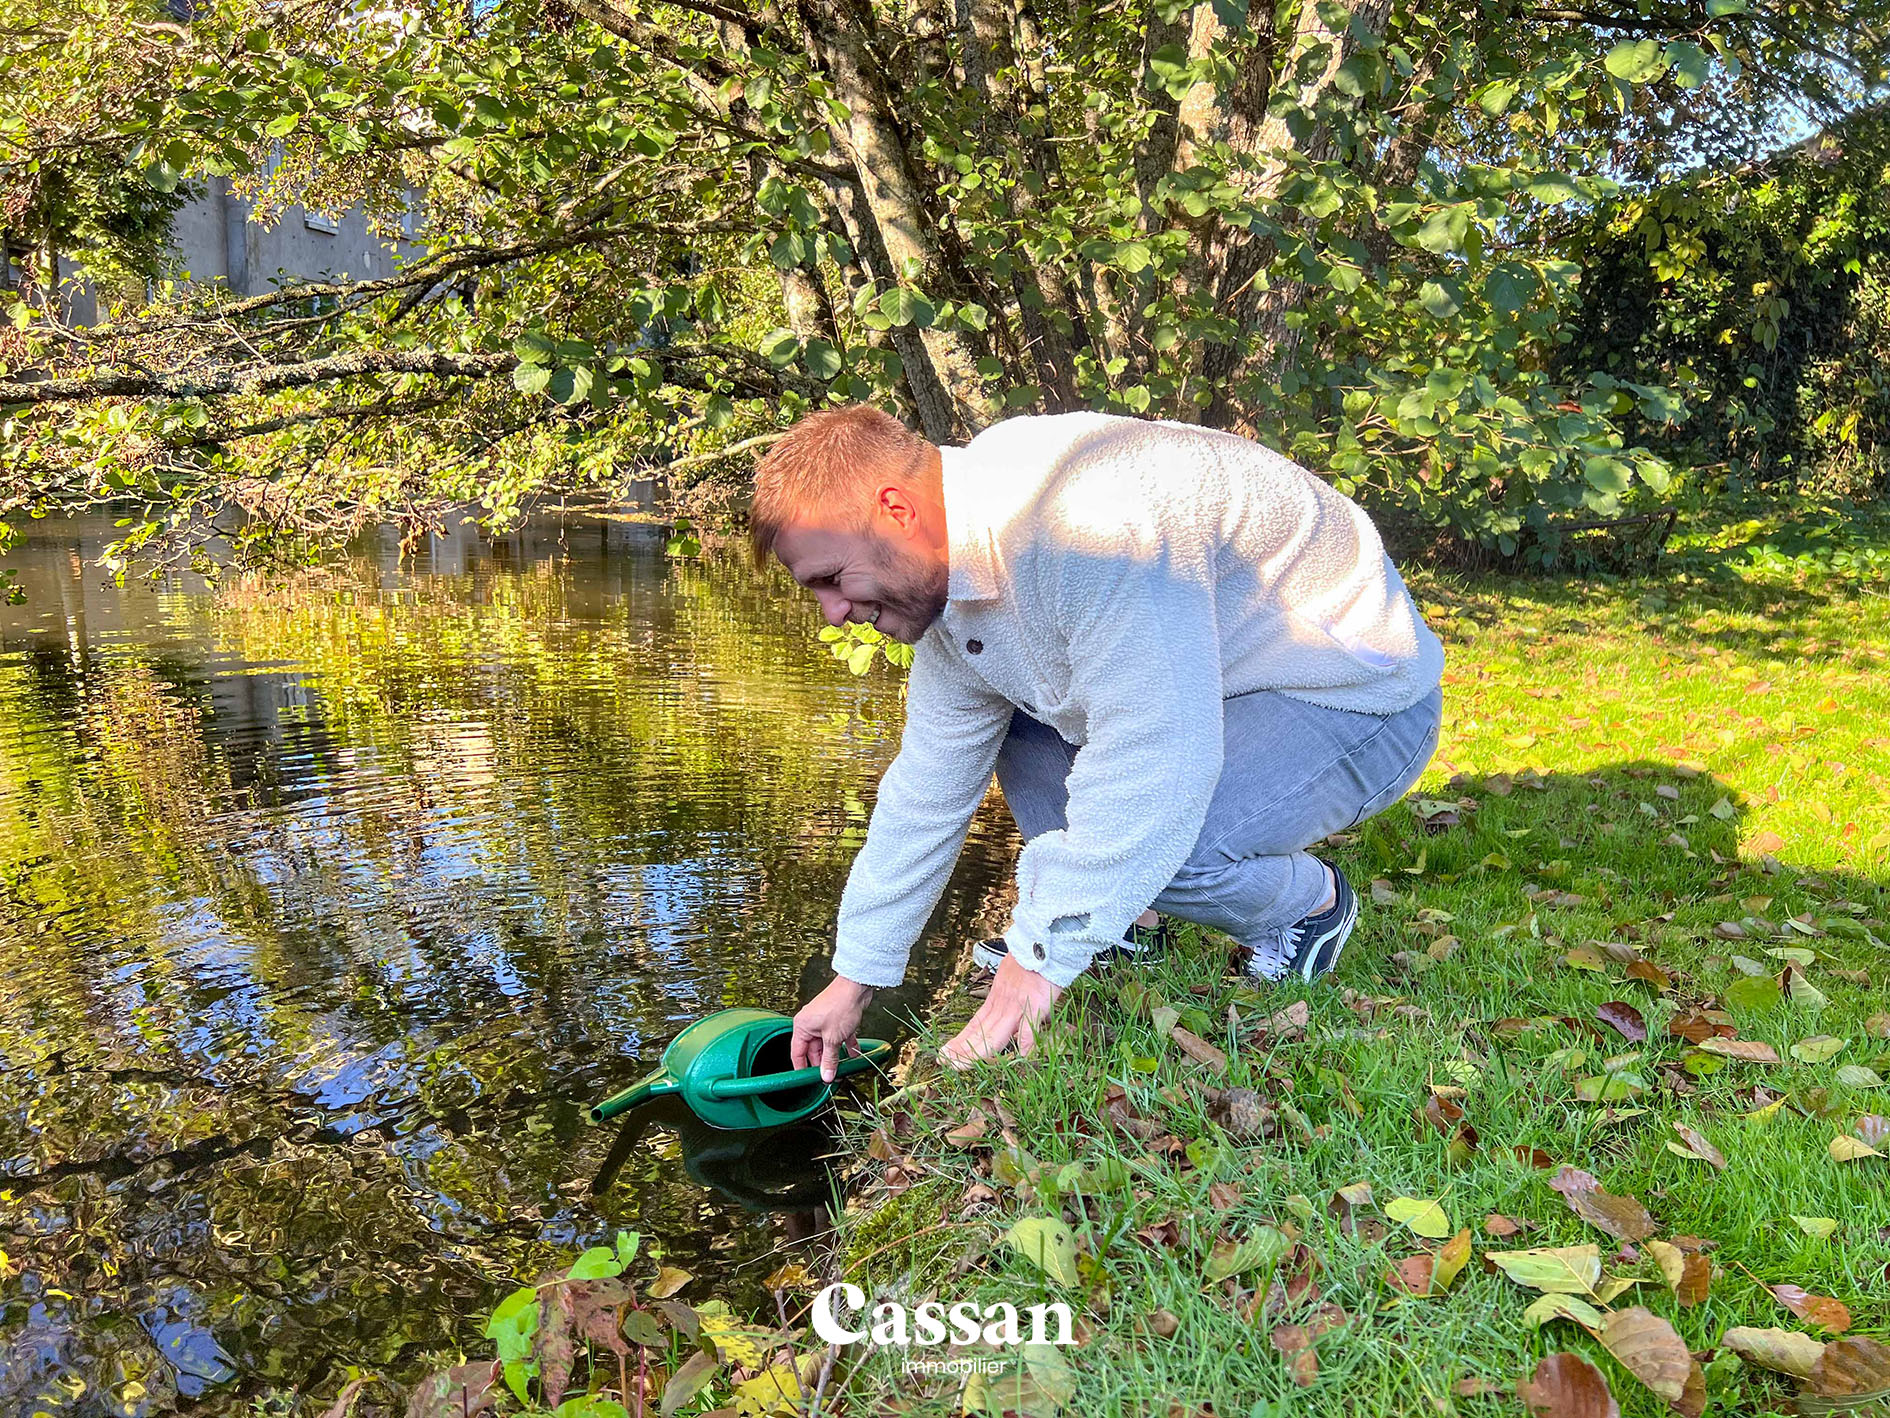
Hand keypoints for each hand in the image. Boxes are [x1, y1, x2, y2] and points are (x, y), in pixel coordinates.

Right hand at [792, 975, 876, 1081]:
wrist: (857, 986)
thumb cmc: (840, 1004)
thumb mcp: (833, 1038)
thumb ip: (829, 1059)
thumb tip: (826, 1075)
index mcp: (802, 1026)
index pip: (797, 1053)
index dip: (802, 1068)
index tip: (808, 1080)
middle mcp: (811, 1024)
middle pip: (814, 1050)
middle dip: (823, 1064)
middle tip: (831, 1076)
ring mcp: (824, 1022)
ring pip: (828, 1045)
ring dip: (836, 1056)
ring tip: (843, 1069)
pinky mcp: (837, 1020)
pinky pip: (839, 1037)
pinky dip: (846, 1045)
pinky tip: (854, 1054)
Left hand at [941, 954, 1062, 1066]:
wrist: (1045, 941)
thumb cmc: (1031, 961)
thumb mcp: (1009, 979)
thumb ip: (1006, 1001)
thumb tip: (1006, 1023)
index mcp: (997, 999)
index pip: (975, 1025)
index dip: (961, 1041)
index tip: (947, 1053)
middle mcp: (1002, 1005)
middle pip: (980, 1033)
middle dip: (961, 1050)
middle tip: (943, 1062)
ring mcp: (1017, 1007)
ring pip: (994, 1035)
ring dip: (976, 1053)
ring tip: (957, 1065)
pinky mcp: (1034, 1005)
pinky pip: (1028, 1031)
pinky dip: (1022, 1048)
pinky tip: (1016, 1061)